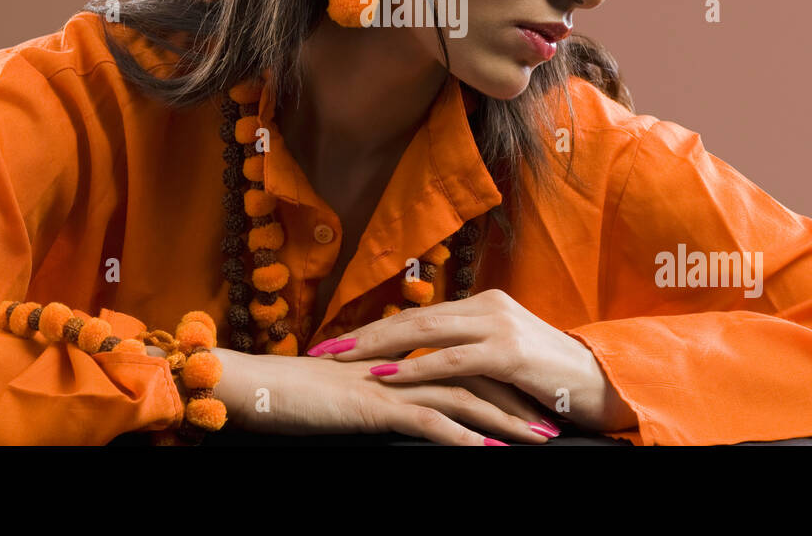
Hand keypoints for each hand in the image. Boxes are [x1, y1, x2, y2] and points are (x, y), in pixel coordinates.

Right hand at [186, 345, 560, 444]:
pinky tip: (485, 452)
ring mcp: (389, 383)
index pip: (463, 366)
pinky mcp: (372, 406)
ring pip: (461, 399)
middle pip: (474, 379)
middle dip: (517, 404)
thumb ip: (385, 393)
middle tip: (552, 425)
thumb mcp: (353, 393)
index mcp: (400, 360)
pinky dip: (459, 436)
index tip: (535, 404)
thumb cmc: (300, 394)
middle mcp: (401, 365)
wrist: (259, 385)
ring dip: (502, 423)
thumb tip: (411, 404)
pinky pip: (425, 421)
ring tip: (535, 441)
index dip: (502, 385)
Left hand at [308, 288, 638, 432]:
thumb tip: (423, 357)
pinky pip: (452, 360)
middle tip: (322, 348)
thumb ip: (467, 348)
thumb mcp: (502, 354)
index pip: (418, 313)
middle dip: (364, 334)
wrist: (599, 382)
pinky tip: (387, 375)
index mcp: (483, 302)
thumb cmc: (547, 376)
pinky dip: (415, 368)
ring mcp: (498, 326)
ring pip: (426, 333)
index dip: (375, 327)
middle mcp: (487, 305)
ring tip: (343, 360)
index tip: (337, 341)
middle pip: (413, 317)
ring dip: (379, 347)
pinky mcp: (508, 353)